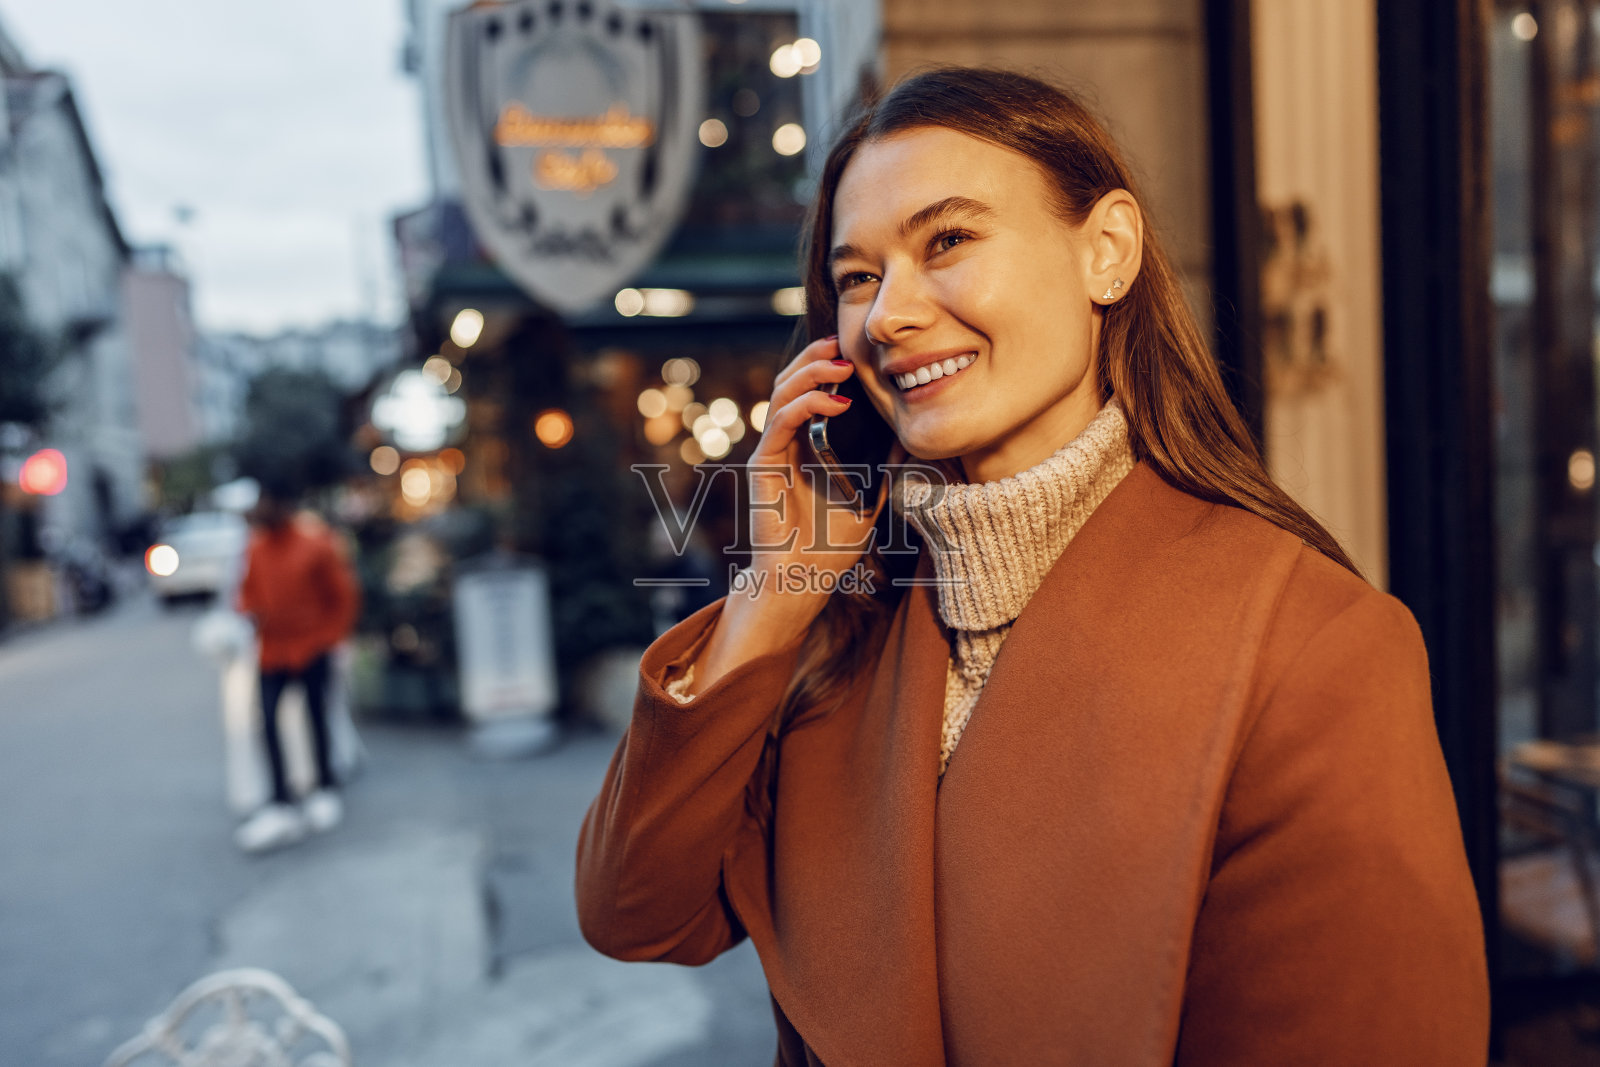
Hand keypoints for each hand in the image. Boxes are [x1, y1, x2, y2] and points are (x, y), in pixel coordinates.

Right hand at [688, 336, 891, 692]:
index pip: (810, 392)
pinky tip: (834, 400)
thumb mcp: (871, 497)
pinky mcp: (763, 467)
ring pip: (781, 395)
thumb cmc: (831, 546)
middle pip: (791, 384)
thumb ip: (886, 467)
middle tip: (843, 342)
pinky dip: (805, 406)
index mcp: (806, 446)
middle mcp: (785, 444)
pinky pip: (779, 425)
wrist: (803, 580)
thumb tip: (912, 438)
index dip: (826, 366)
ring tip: (840, 365)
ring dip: (810, 373)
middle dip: (816, 357)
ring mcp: (772, 454)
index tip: (855, 351)